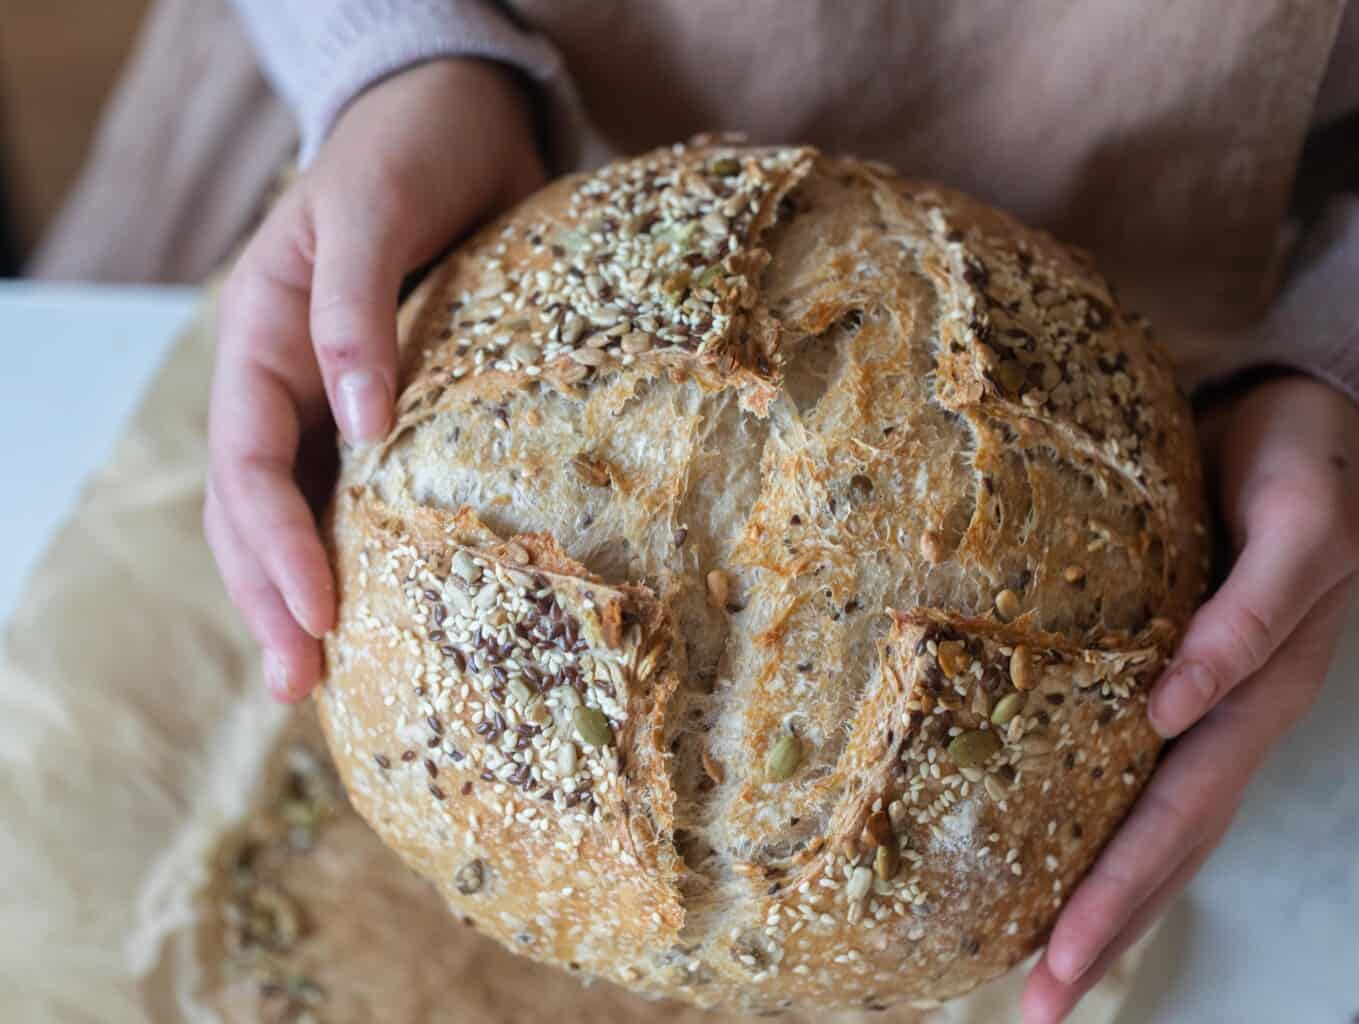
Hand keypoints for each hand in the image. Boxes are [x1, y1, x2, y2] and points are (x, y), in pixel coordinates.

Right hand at [205, 59, 544, 702]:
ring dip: (306, 595)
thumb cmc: (406, 153)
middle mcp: (287, 386)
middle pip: (257, 512)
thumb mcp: (369, 213)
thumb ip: (357, 315)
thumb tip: (361, 429)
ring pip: (302, 515)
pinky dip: (369, 553)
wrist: (456, 120)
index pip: (249, 465)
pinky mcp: (396, 410)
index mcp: (261, 342)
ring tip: (324, 678)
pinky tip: (391, 608)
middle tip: (300, 687)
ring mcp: (335, 403)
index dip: (275, 546)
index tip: (317, 615)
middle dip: (274, 599)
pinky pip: (368, 493)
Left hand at [1020, 373, 1358, 1021]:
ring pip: (1145, 817)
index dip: (1119, 892)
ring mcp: (1196, 700)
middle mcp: (1223, 718)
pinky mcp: (1160, 663)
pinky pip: (1123, 759)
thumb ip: (1247, 616)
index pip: (1178, 819)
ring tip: (1034, 962)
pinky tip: (1044, 844)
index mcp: (1259, 698)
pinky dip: (1091, 817)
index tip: (1057, 959)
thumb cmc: (1310, 470)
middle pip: (1159, 845)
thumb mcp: (1299, 530)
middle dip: (1099, 926)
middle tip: (1035, 1005)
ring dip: (1095, 893)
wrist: (1311, 420)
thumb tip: (1171, 707)